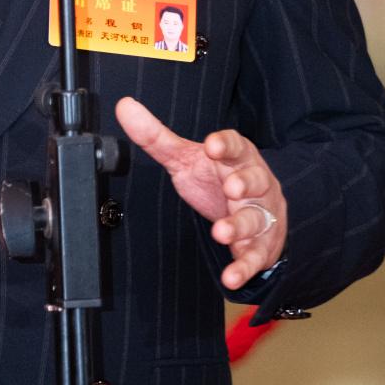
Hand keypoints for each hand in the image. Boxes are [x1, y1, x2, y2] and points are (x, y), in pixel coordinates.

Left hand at [114, 98, 286, 290]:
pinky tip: (231, 278)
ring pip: (255, 217)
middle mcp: (254, 182)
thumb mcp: (186, 158)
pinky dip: (244, 267)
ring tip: (222, 232)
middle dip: (244, 183)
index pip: (235, 145)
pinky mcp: (260, 245)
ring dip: (240, 225)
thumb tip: (123, 106)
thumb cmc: (216, 178)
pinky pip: (255, 256)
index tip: (212, 146)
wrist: (255, 211)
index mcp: (236, 157)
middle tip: (231, 187)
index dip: (225, 144)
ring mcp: (260, 214)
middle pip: (254, 179)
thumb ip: (156, 137)